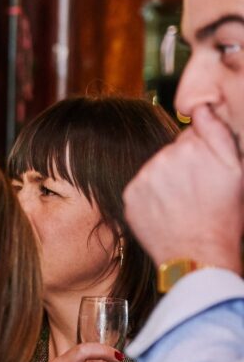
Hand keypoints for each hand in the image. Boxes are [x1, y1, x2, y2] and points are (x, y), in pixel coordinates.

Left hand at [123, 106, 243, 272]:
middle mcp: (163, 157)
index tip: (207, 171)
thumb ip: (218, 133)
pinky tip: (167, 211)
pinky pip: (141, 188)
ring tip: (183, 204)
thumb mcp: (236, 171)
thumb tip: (202, 106)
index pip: (193, 134)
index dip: (202, 152)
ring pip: (155, 170)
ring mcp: (143, 177)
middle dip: (183, 166)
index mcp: (191, 146)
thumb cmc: (224, 216)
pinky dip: (151, 197)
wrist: (198, 254)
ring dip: (166, 181)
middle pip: (172, 151)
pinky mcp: (129, 195)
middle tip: (198, 192)